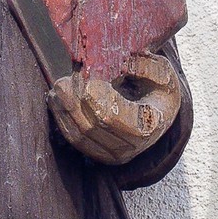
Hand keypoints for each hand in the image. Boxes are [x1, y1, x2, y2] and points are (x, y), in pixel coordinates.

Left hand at [49, 53, 181, 165]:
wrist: (158, 111)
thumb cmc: (158, 88)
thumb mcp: (161, 71)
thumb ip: (145, 66)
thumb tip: (121, 63)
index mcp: (149, 126)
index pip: (112, 116)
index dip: (94, 97)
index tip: (83, 77)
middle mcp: (131, 147)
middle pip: (92, 126)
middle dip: (74, 102)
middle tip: (63, 81)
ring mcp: (113, 155)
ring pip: (79, 134)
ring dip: (64, 110)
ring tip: (58, 86)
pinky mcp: (98, 154)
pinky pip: (74, 139)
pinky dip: (62, 119)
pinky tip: (56, 99)